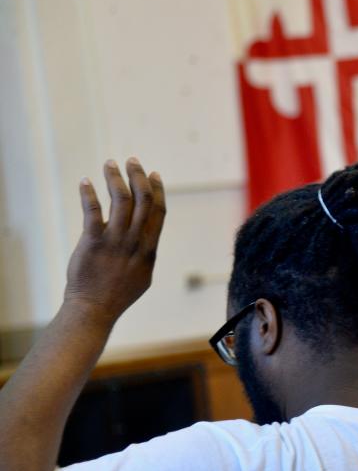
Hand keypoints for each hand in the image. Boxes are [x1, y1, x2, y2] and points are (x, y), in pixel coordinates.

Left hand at [63, 158, 165, 321]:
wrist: (95, 309)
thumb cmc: (118, 295)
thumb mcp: (143, 274)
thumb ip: (146, 253)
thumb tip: (147, 237)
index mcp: (149, 248)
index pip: (158, 211)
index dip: (157, 190)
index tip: (153, 174)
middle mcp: (135, 241)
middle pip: (143, 200)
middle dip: (139, 176)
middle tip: (132, 161)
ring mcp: (115, 241)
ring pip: (121, 201)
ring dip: (116, 178)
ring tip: (110, 164)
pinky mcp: (93, 243)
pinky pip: (92, 212)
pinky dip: (89, 194)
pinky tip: (86, 182)